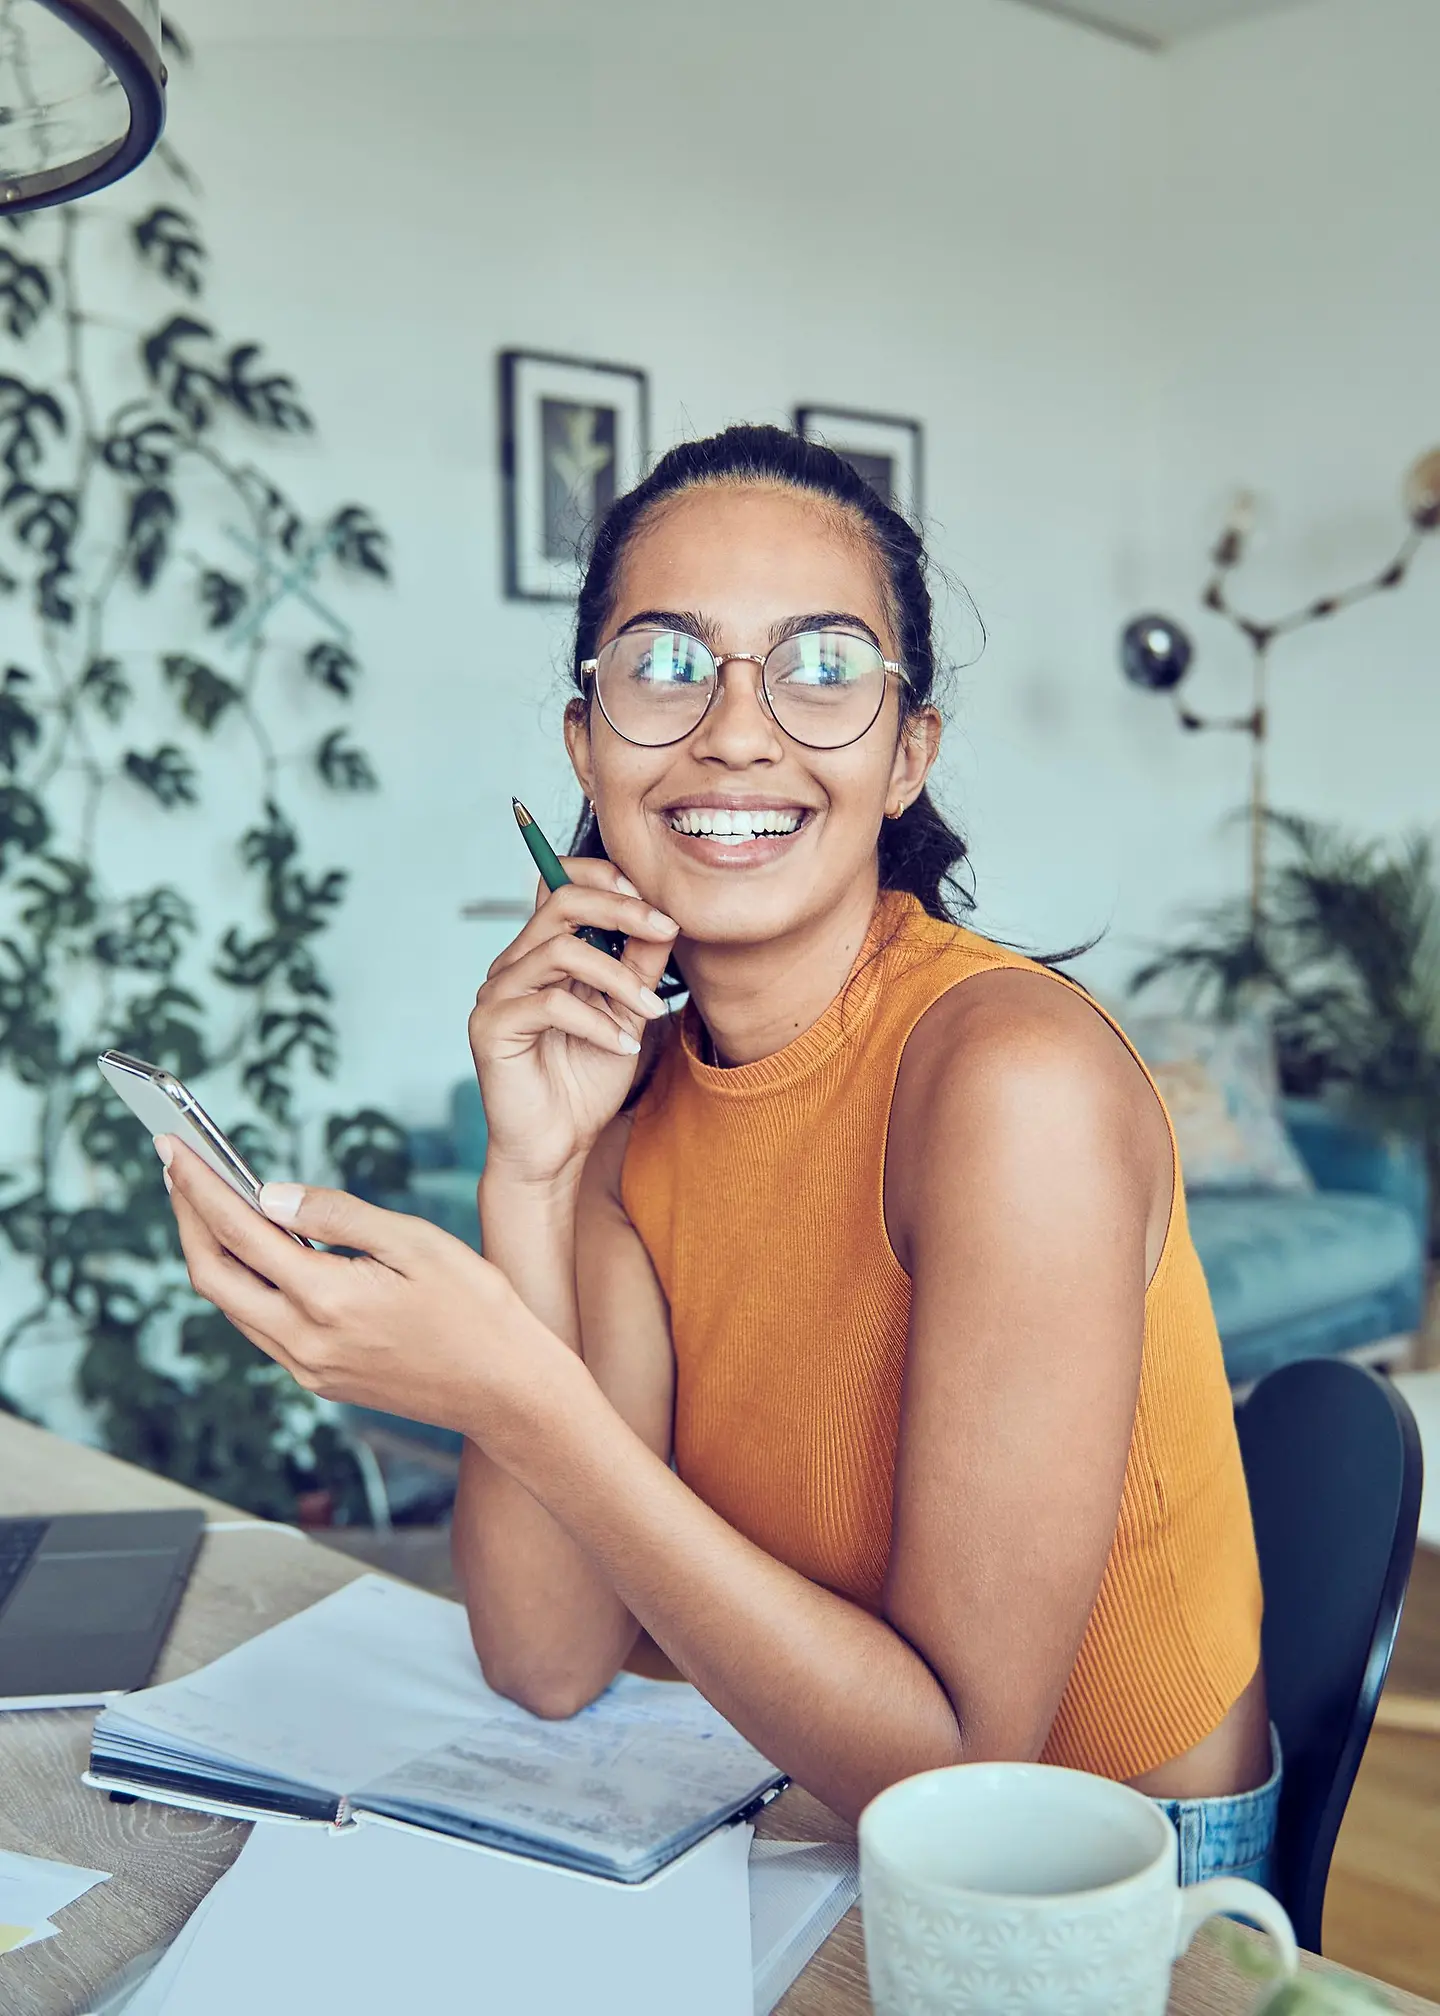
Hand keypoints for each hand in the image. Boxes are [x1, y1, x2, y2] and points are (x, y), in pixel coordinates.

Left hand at [159, 1137, 563, 1439]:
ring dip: (212, 1252)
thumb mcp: (417, 1243)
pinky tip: (259, 1254)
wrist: (506, 1391)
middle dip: (187, 1218)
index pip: (238, 1231)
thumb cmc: (477, 1310)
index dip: (199, 1185)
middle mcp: (304, 1342)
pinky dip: (245, 1284)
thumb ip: (339, 1215)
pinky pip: (261, 1327)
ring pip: (231, 1306)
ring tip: (209, 1203)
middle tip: (177, 1169)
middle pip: (212, 1276)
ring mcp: (308, 1368)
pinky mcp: (319, 1380)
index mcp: (327, 1300)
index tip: (174, 1148)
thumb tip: (271, 1195)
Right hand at [468, 858, 679, 1187]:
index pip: (560, 885)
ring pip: (562, 951)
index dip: (605, 878)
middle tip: (667, 929)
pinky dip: (598, 1022)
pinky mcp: (490, 1026)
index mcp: (541, 954)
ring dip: (619, 978)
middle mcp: (513, 964)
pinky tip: (622, 1046)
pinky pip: (552, 1004)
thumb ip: (639, 966)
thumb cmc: (586, 1081)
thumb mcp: (626, 1014)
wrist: (557, 1147)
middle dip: (623, 909)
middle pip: (562, 902)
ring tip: (649, 1011)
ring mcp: (496, 993)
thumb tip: (665, 918)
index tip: (657, 904)